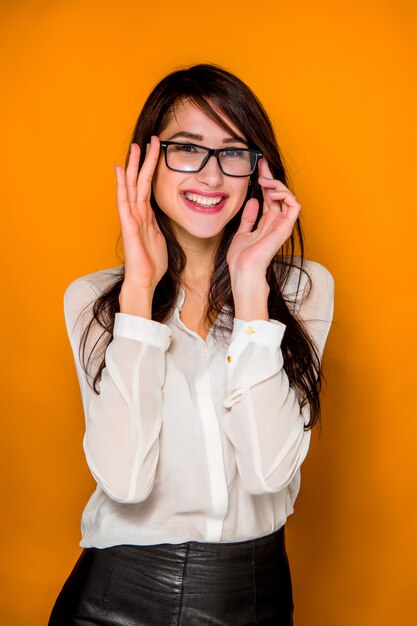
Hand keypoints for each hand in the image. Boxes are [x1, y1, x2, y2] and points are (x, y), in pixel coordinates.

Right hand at [114, 136, 167, 290]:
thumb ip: (158, 225)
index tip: (157, 152)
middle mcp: (137, 213)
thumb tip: (160, 218)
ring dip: (133, 166)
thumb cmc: (151, 263)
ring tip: (134, 148)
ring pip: (132, 187)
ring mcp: (131, 218)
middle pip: (140, 181)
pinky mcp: (129, 226)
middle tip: (146, 140)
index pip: (148, 186)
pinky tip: (121, 172)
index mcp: (146, 215)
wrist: (144, 280)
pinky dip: (122, 186)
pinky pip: (125, 202)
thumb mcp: (160, 238)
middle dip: (144, 160)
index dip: (152, 169)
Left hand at [226, 158, 300, 282]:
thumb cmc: (241, 257)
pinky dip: (285, 195)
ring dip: (277, 185)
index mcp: (266, 223)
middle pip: (278, 194)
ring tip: (263, 182)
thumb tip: (253, 201)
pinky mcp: (286, 226)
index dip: (264, 182)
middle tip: (262, 164)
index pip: (268, 197)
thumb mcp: (242, 232)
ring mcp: (282, 224)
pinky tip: (270, 194)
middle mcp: (276, 222)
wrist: (243, 269)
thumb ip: (248, 218)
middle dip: (270, 177)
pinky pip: (294, 205)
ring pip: (288, 196)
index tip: (258, 168)